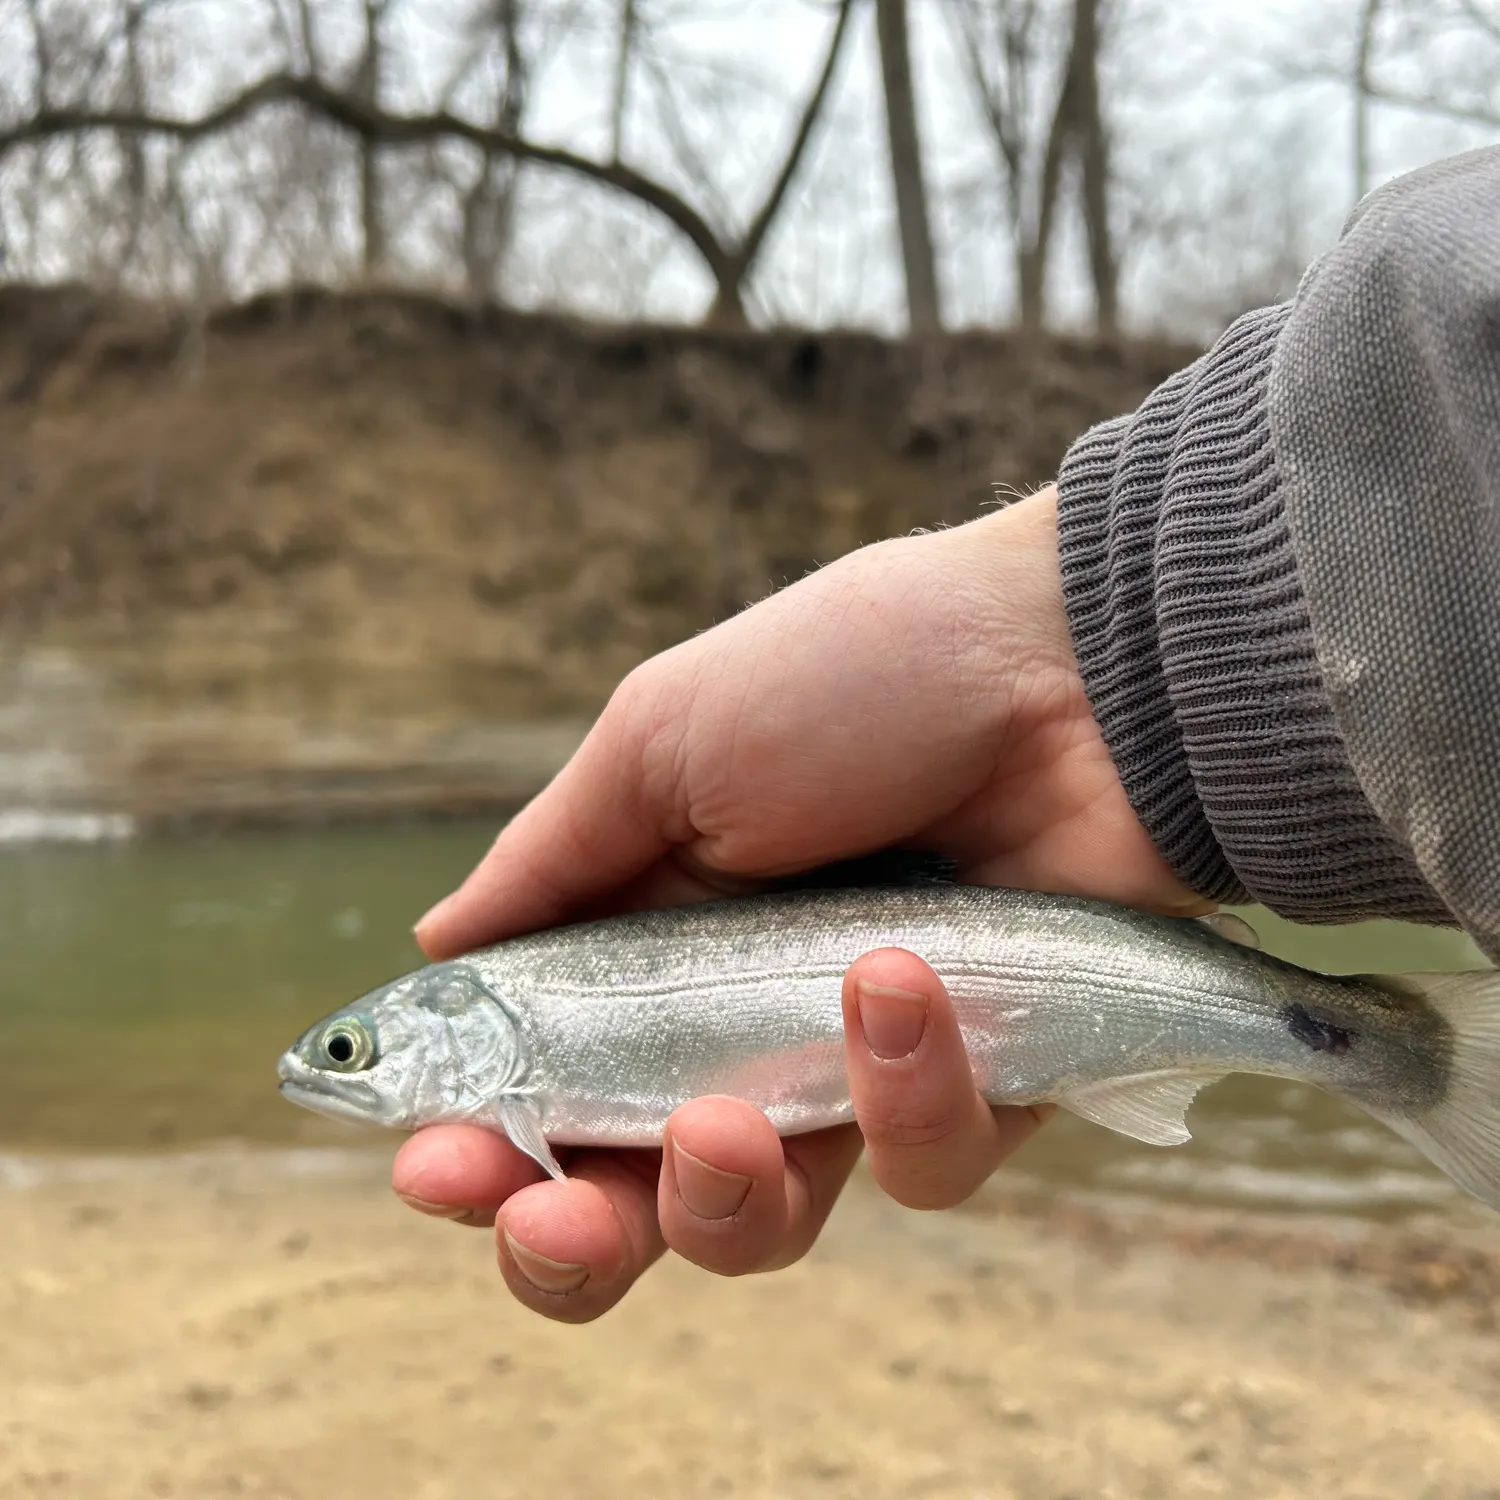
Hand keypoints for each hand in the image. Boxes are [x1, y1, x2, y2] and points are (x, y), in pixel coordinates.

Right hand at [392, 485, 1203, 1320]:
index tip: (436, 1167)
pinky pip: (923, 1165)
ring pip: (767, 1223)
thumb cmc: (860, 677)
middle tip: (551, 1225)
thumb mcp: (667, 738)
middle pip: (635, 1201)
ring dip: (723, 1194)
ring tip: (727, 1115)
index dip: (482, 1150)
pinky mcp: (985, 1092)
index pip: (542, 1085)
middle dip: (574, 1242)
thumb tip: (434, 947)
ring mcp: (860, 1068)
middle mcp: (742, 1022)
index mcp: (650, 941)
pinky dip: (905, 1092)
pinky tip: (903, 982)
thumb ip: (553, 863)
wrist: (1075, 664)